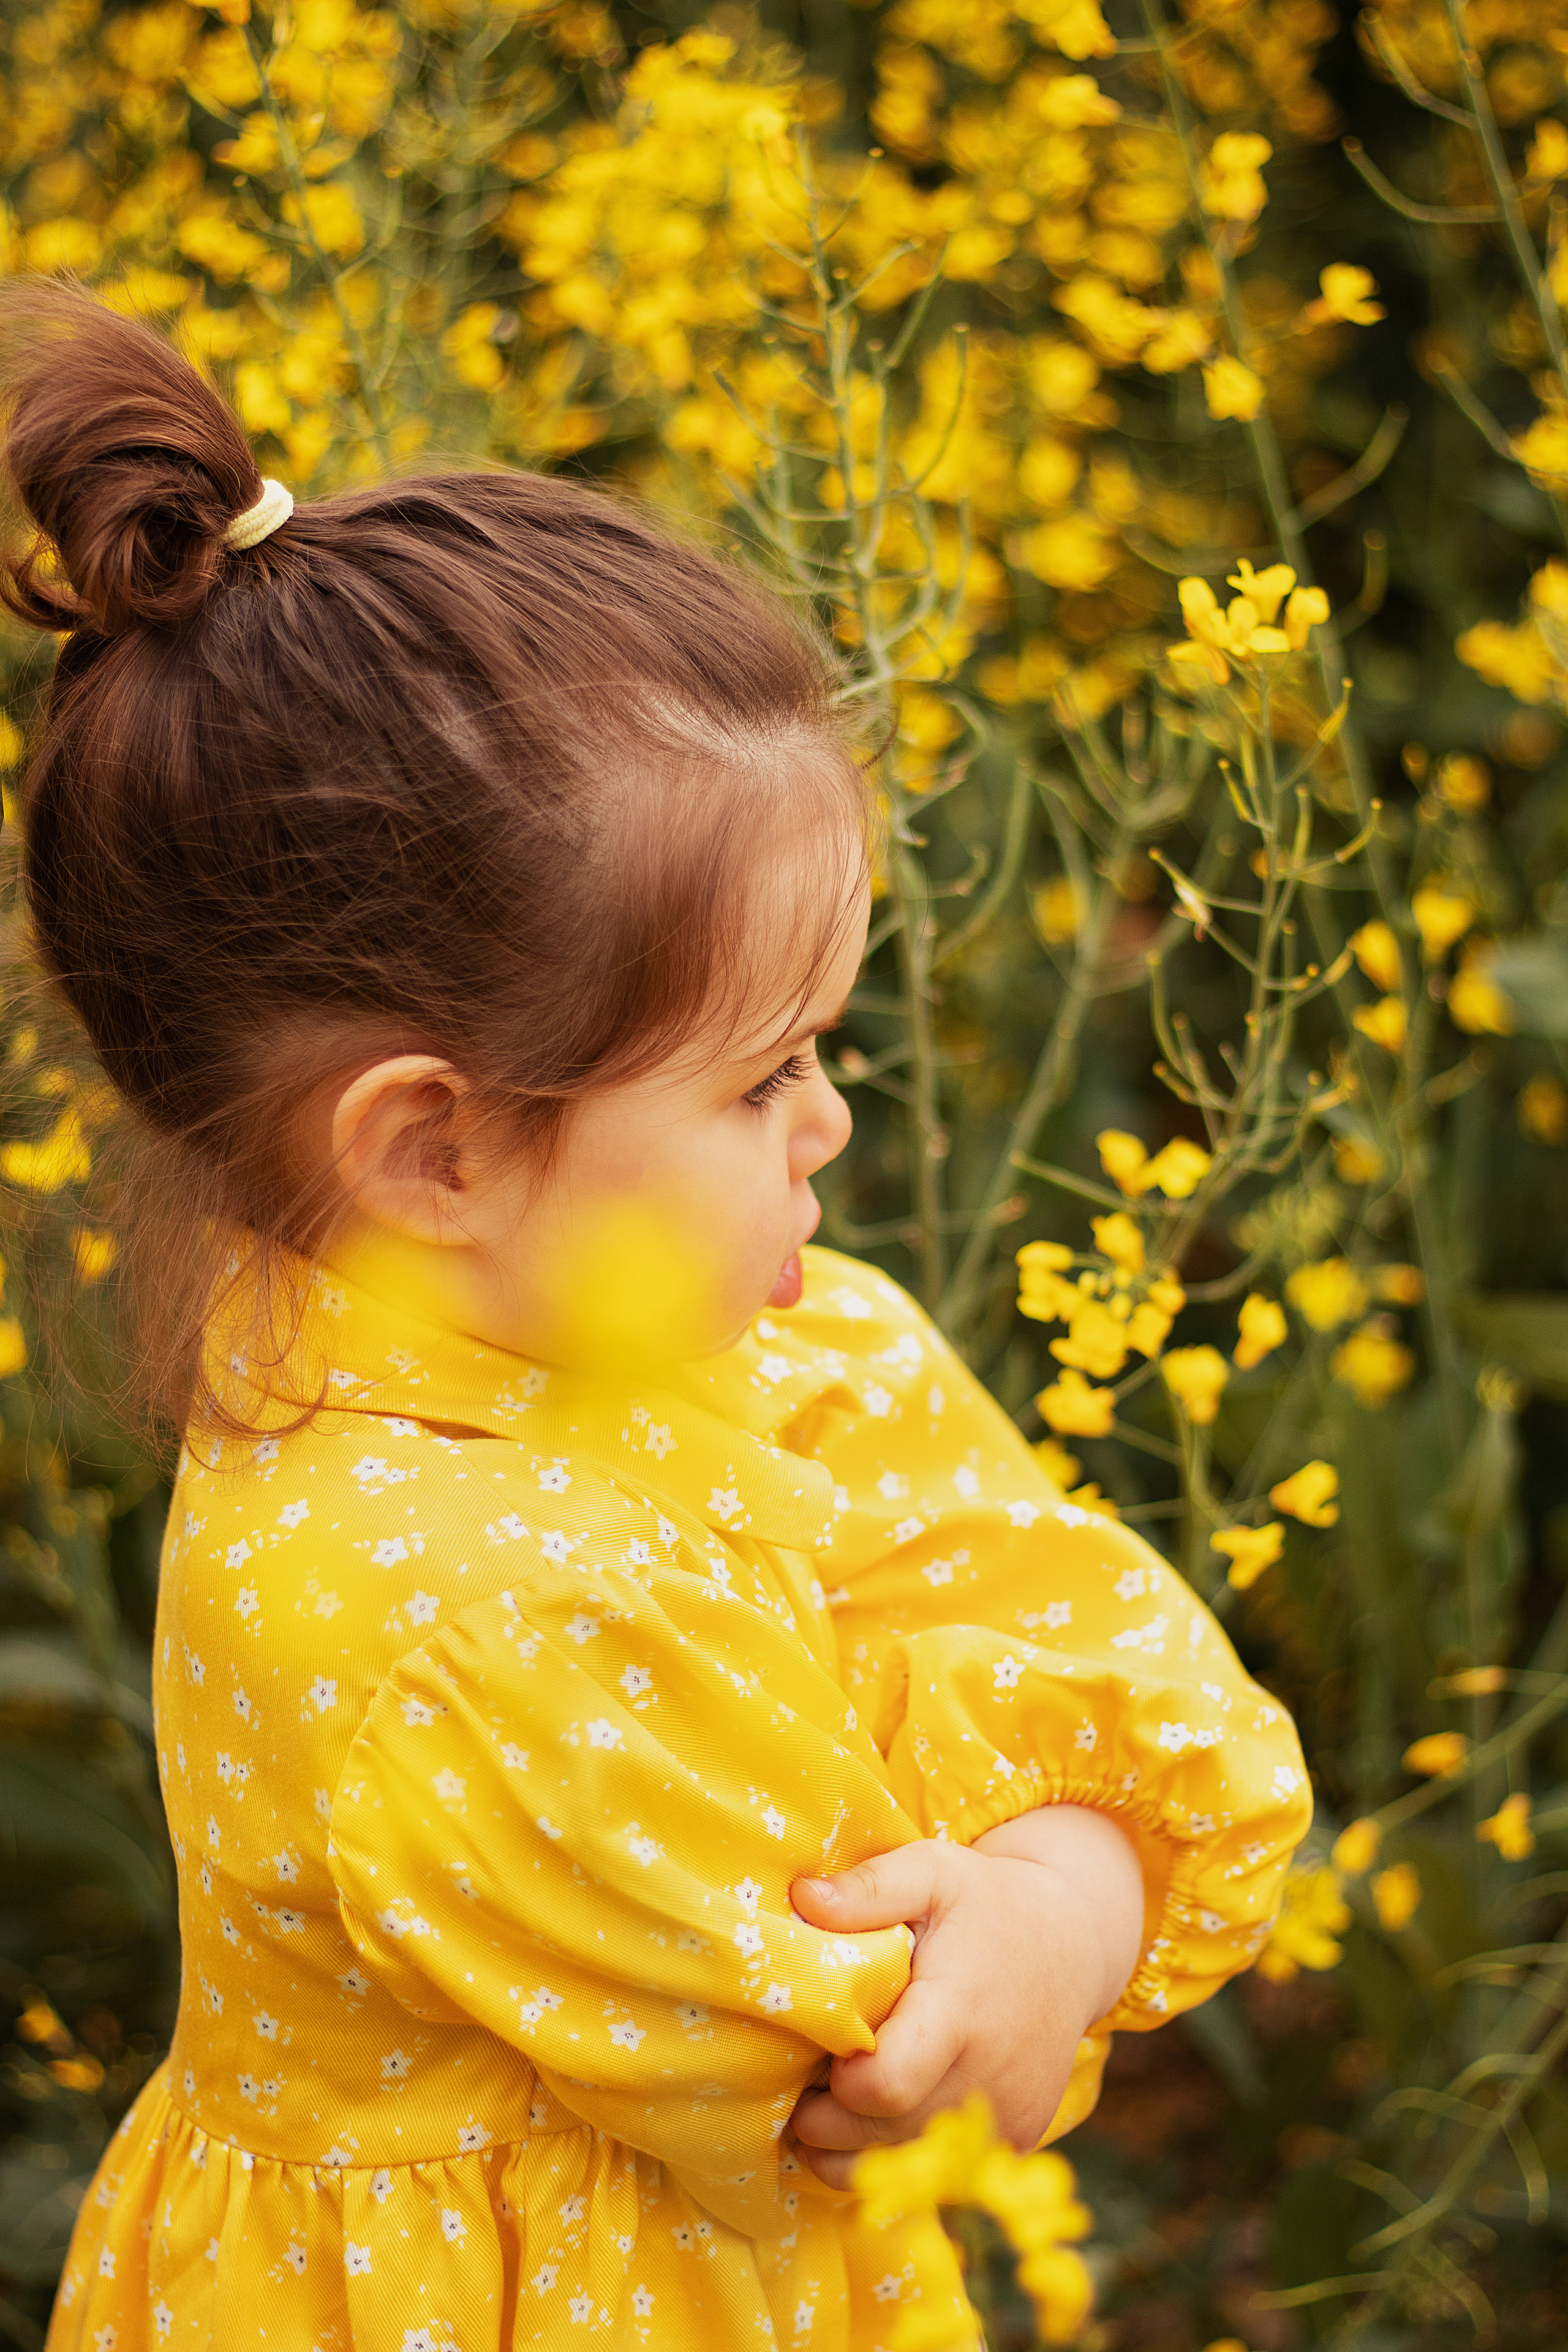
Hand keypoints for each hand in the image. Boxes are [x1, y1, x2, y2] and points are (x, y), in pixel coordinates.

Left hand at [786, 1804, 1142, 2186]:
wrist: (1071, 1945)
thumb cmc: (986, 1903)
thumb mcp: (932, 1872)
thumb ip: (870, 1888)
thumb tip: (801, 1898)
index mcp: (960, 2012)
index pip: (887, 2086)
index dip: (841, 2086)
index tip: (826, 2059)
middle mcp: (991, 2076)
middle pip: (890, 2136)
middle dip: (832, 2129)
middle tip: (806, 2097)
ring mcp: (1011, 2114)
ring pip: (914, 2169)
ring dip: (857, 2157)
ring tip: (827, 2119)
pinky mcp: (1020, 2137)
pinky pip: (948, 2175)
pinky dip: (903, 2162)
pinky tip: (877, 2127)